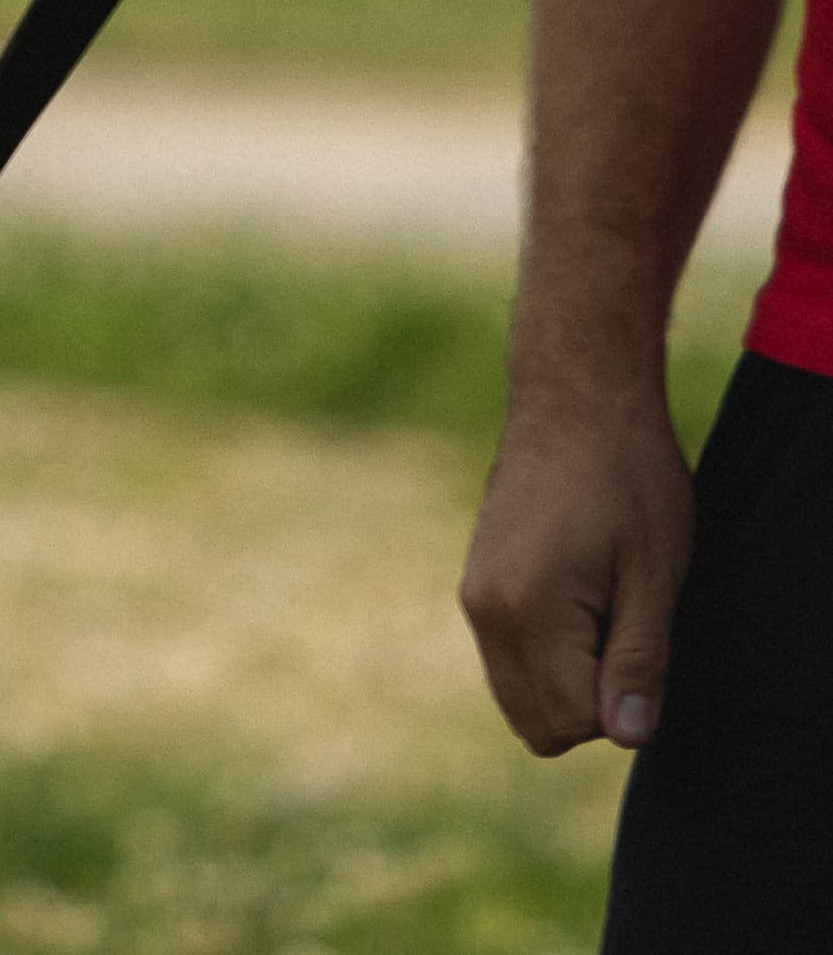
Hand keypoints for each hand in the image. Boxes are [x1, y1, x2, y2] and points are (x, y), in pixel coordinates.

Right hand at [461, 385, 692, 752]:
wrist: (575, 392)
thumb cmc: (627, 473)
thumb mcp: (654, 571)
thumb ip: (639, 661)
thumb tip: (629, 736)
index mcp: (527, 608)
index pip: (578, 721)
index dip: (626, 698)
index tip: (639, 628)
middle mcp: (485, 609)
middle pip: (540, 727)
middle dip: (591, 704)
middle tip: (623, 624)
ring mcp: (473, 595)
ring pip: (520, 701)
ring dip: (567, 683)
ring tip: (601, 606)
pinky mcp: (474, 583)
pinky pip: (508, 663)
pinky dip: (548, 658)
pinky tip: (579, 595)